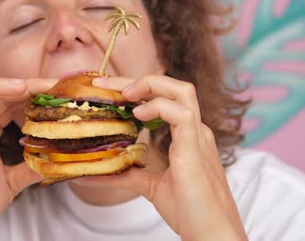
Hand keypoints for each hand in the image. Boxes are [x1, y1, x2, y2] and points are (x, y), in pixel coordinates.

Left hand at [89, 75, 247, 240]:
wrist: (213, 234)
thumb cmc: (190, 210)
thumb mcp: (150, 186)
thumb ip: (127, 174)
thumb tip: (91, 174)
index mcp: (188, 134)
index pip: (164, 96)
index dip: (137, 87)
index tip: (106, 88)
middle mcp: (195, 129)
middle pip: (172, 85)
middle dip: (138, 79)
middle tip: (105, 83)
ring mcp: (198, 136)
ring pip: (182, 90)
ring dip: (149, 85)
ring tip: (124, 94)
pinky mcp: (196, 149)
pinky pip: (182, 114)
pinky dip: (158, 107)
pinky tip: (137, 115)